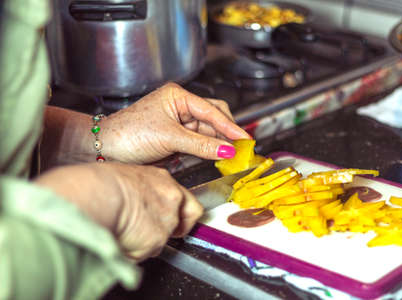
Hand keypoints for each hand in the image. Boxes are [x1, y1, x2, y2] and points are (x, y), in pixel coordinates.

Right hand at [35, 162, 202, 260]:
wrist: (97, 195)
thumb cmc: (99, 184)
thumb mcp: (124, 176)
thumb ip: (137, 191)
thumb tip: (131, 201)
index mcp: (161, 179)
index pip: (181, 198)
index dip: (176, 211)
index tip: (167, 217)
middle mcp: (171, 198)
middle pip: (187, 219)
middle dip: (175, 230)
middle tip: (152, 234)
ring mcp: (167, 220)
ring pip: (162, 240)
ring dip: (146, 243)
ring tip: (123, 234)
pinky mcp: (158, 240)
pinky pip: (146, 253)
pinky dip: (133, 253)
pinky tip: (119, 241)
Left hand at [101, 82, 250, 163]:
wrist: (105, 149)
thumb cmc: (128, 134)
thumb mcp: (169, 139)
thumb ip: (201, 145)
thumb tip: (227, 150)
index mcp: (177, 96)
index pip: (212, 110)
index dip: (230, 126)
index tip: (244, 139)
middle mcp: (179, 106)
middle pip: (213, 118)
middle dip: (227, 133)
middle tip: (242, 148)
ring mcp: (178, 122)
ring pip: (207, 132)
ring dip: (219, 144)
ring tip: (232, 156)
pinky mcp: (175, 137)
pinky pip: (198, 142)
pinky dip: (208, 150)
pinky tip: (217, 156)